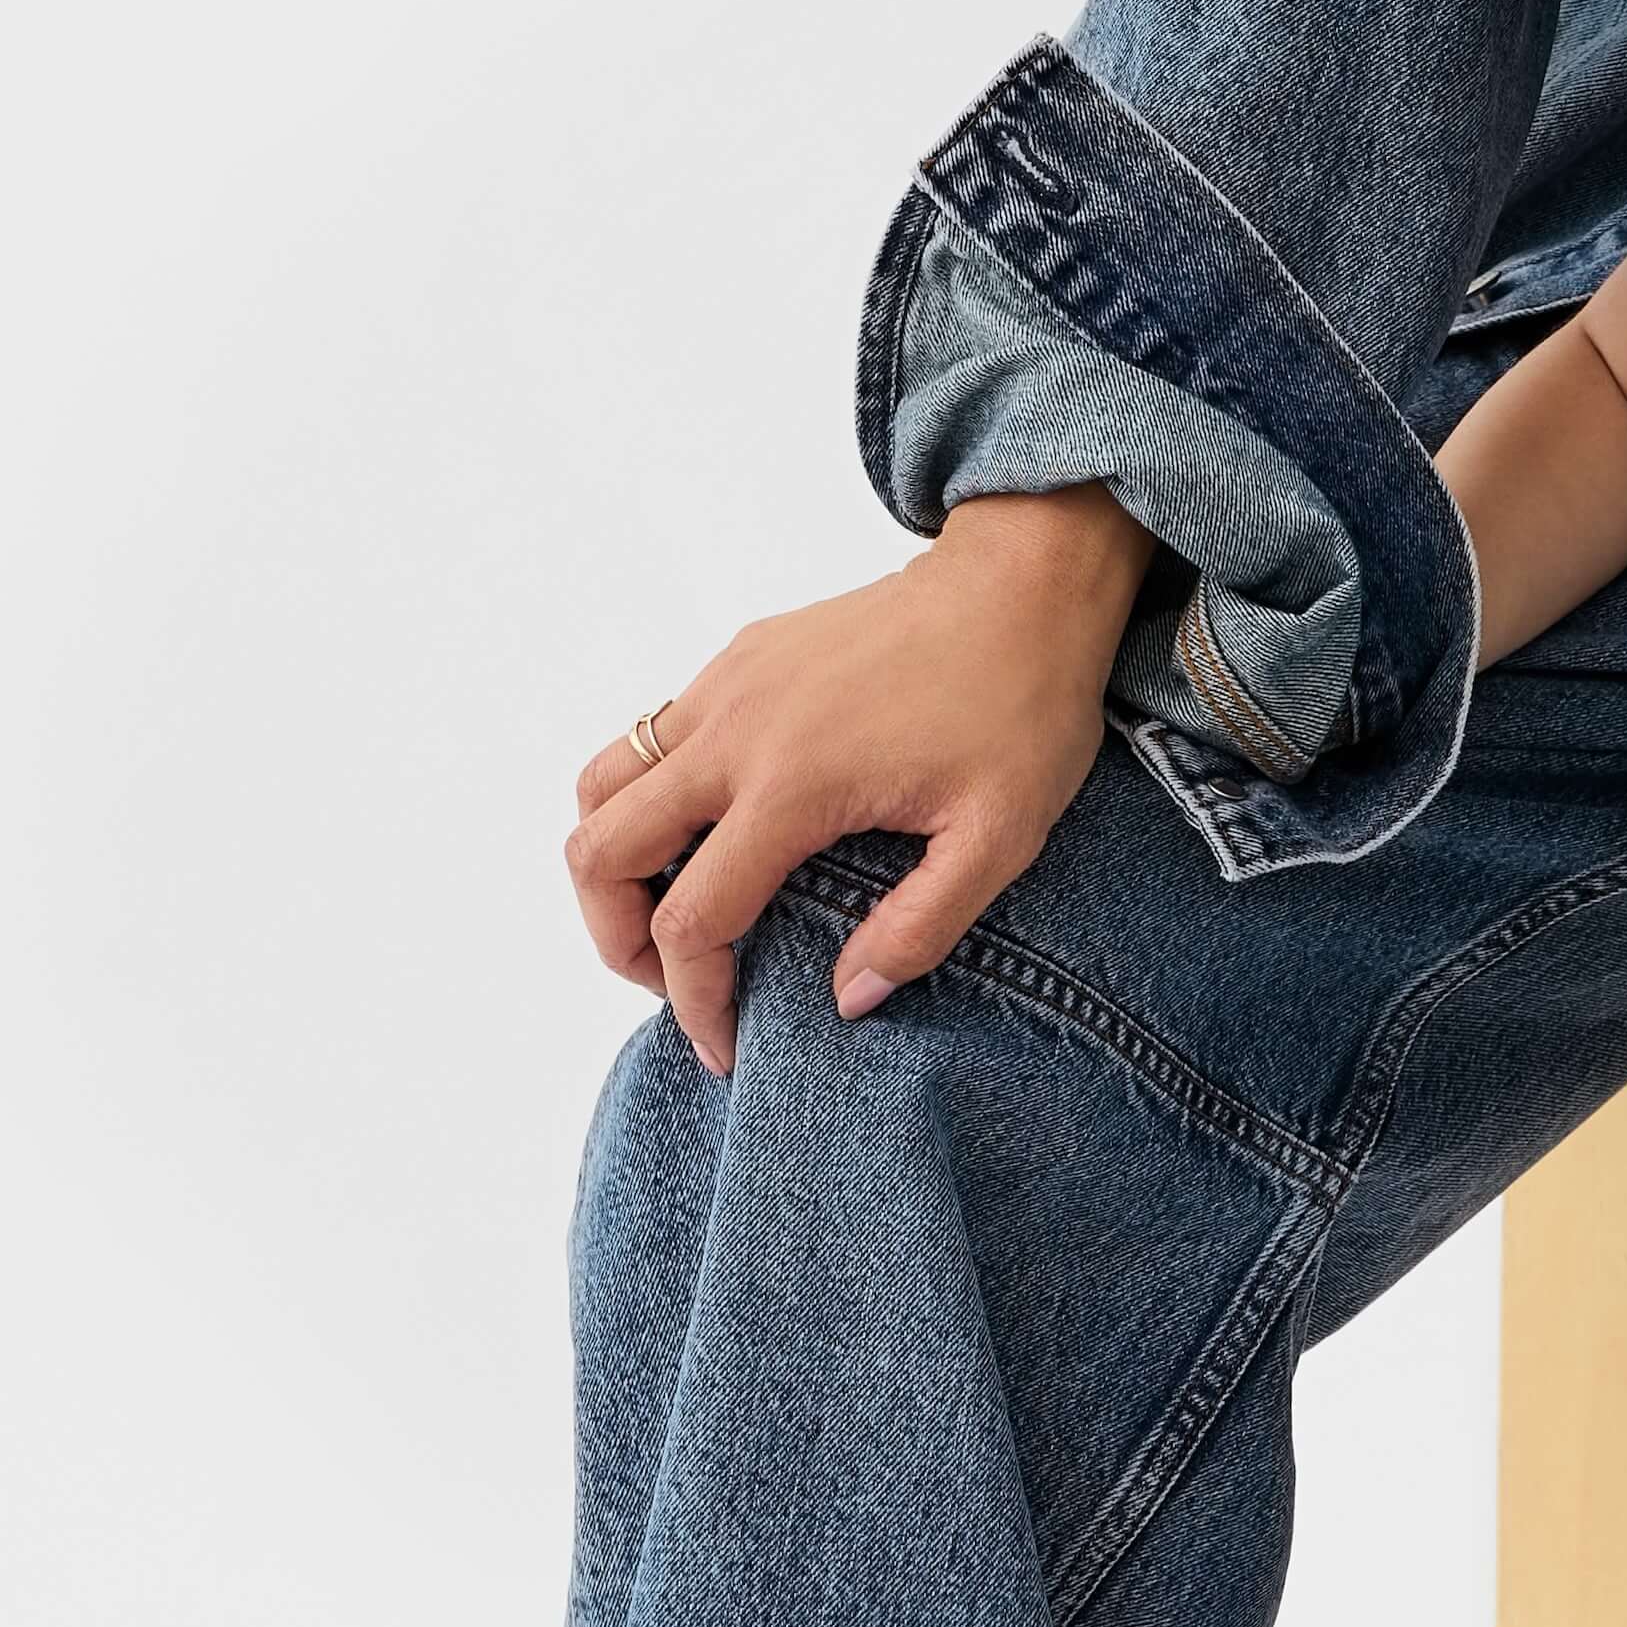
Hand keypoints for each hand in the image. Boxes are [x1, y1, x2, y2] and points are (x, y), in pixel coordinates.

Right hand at [562, 487, 1149, 1074]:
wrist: (1026, 582)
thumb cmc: (1024, 703)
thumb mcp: (1001, 835)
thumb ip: (920, 928)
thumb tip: (846, 999)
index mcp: (792, 785)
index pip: (691, 922)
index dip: (694, 1001)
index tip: (726, 1044)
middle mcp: (735, 731)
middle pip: (599, 852)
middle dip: (618, 939)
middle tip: (676, 979)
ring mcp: (727, 685)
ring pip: (602, 785)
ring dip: (612, 861)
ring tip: (674, 910)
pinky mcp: (740, 657)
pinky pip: (649, 737)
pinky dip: (647, 798)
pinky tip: (718, 831)